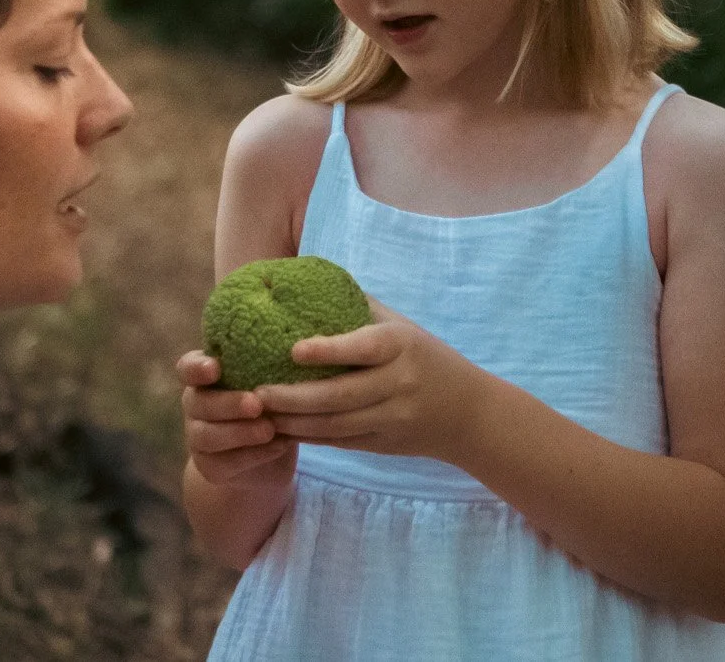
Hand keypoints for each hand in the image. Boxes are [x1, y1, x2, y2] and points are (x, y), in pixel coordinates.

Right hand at [177, 348, 296, 486]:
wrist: (267, 457)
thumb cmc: (272, 404)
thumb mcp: (272, 381)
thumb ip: (273, 364)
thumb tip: (303, 343)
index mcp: (206, 378)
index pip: (188, 368)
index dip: (196, 368)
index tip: (215, 368)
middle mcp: (196, 405)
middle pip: (198, 402)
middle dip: (228, 403)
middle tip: (257, 404)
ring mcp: (198, 438)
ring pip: (207, 436)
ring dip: (239, 432)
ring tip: (269, 429)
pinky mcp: (210, 467)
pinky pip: (225, 463)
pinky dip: (253, 455)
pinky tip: (278, 446)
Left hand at [256, 297, 487, 462]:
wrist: (467, 412)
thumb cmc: (425, 357)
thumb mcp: (402, 326)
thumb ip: (360, 308)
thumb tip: (307, 280)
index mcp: (401, 346)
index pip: (363, 347)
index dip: (328, 350)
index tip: (292, 349)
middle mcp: (398, 383)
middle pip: (340, 395)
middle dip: (294, 397)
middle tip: (256, 391)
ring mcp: (391, 418)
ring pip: (335, 426)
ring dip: (294, 422)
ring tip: (260, 413)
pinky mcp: (383, 444)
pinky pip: (339, 443)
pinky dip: (309, 437)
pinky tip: (282, 429)